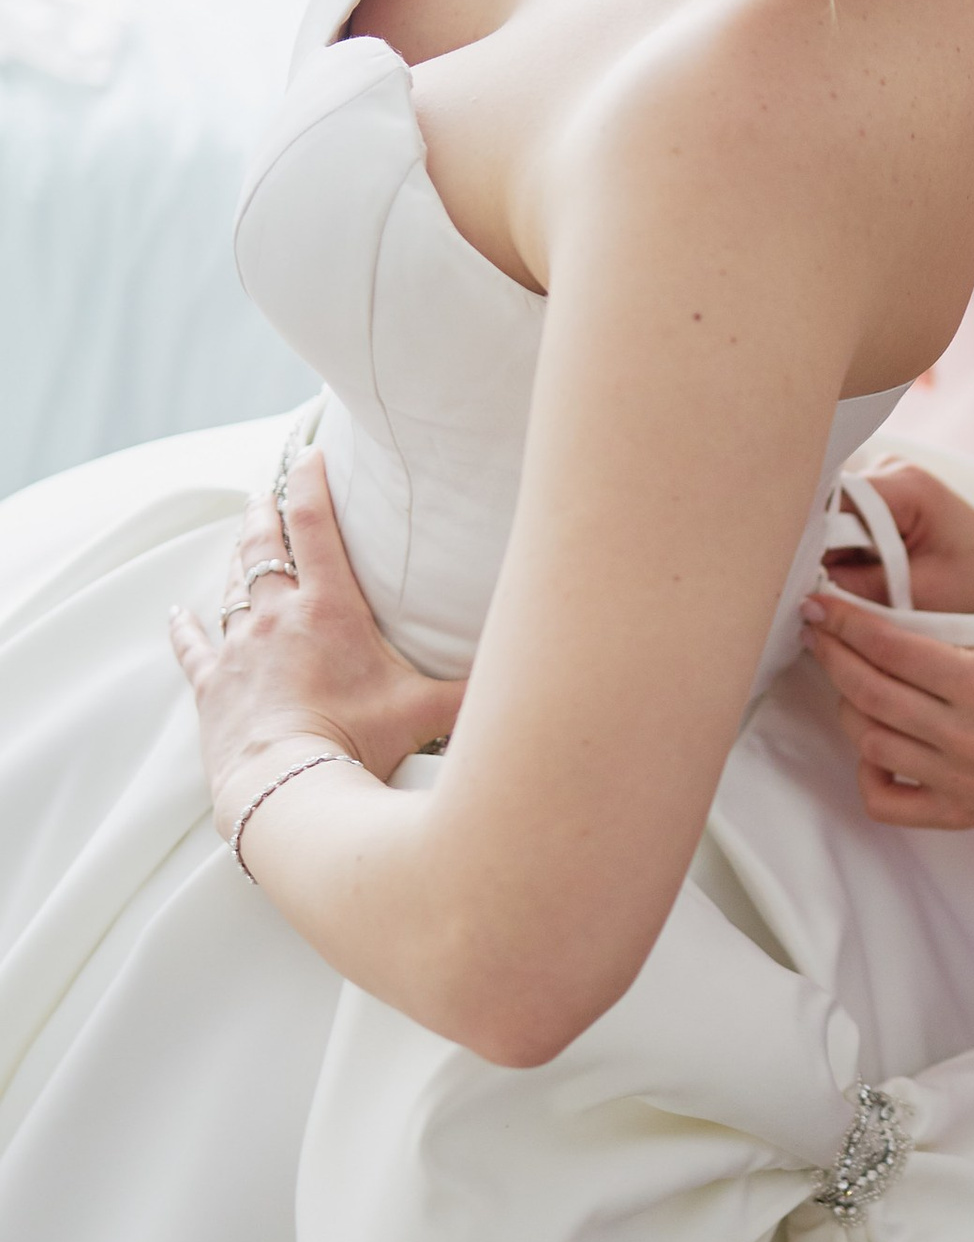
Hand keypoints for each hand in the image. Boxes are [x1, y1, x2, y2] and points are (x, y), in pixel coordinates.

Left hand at [171, 456, 468, 829]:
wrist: (286, 789)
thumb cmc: (356, 744)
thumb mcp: (426, 711)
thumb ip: (474, 686)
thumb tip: (526, 672)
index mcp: (327, 609)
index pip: (312, 523)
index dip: (309, 480)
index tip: (310, 453)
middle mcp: (275, 617)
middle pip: (263, 544)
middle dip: (265, 510)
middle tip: (267, 490)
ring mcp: (238, 650)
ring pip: (231, 586)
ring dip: (237, 557)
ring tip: (241, 535)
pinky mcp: (212, 686)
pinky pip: (193, 647)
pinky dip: (186, 628)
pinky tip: (179, 614)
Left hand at [800, 582, 973, 826]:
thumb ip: (938, 638)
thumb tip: (862, 623)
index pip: (893, 649)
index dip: (847, 624)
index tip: (821, 608)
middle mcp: (972, 737)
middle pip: (870, 694)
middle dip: (834, 657)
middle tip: (820, 637)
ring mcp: (962, 780)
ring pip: (868, 741)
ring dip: (850, 707)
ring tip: (854, 685)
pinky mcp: (956, 813)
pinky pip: (881, 799)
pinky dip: (867, 771)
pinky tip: (877, 745)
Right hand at [822, 457, 973, 616]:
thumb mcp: (921, 596)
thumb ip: (860, 590)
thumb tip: (804, 591)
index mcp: (905, 486)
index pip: (831, 506)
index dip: (813, 546)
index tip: (806, 586)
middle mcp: (889, 469)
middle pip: (825, 507)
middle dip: (823, 553)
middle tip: (831, 595)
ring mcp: (882, 476)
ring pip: (830, 517)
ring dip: (835, 554)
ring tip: (858, 585)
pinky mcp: (879, 493)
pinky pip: (843, 522)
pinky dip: (847, 551)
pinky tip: (863, 573)